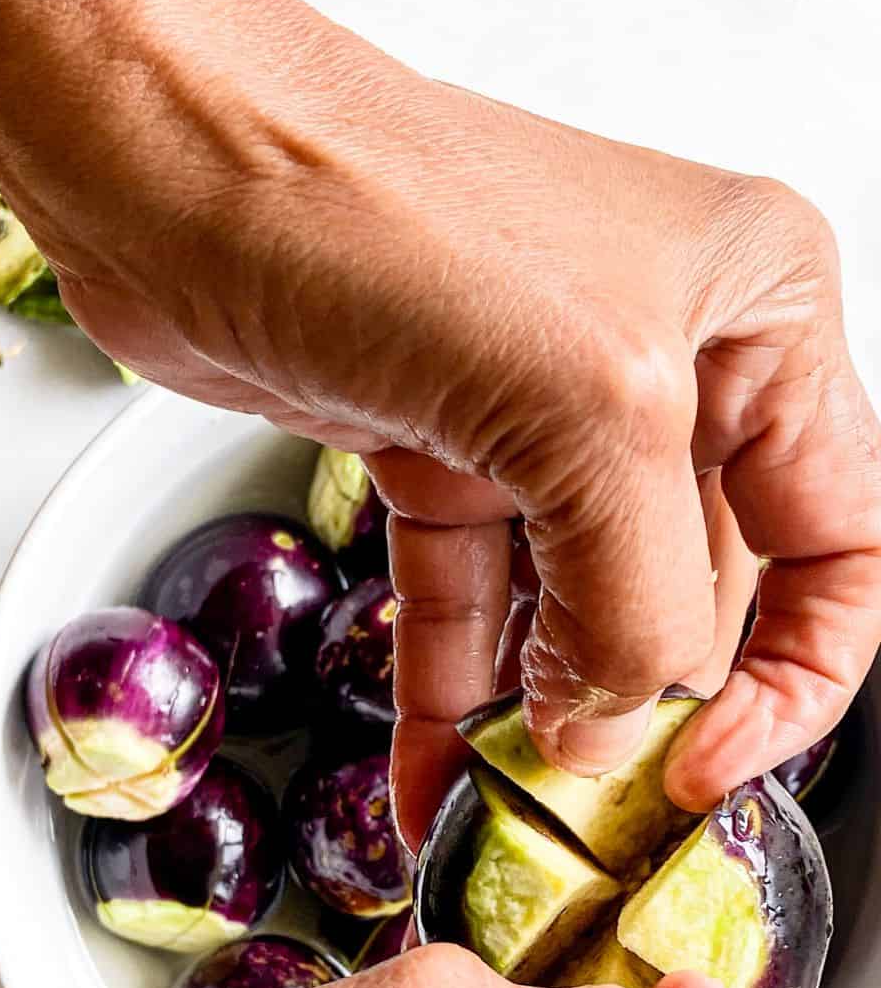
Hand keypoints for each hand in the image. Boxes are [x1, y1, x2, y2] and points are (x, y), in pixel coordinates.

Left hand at [0, 0, 880, 849]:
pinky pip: (465, 603)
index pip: (837, 546)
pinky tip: (433, 778)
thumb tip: (618, 727)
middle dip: (636, 709)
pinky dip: (450, 694)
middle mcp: (661, 368)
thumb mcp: (586, 409)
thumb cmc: (379, 209)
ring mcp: (536, 415)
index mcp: (757, 320)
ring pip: (568, 611)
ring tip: (497, 822)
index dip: (793, 678)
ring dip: (534, 724)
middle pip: (692, 592)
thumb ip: (637, 593)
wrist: (173, 165)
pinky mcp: (433, 447)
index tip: (703, 766)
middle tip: (580, 819)